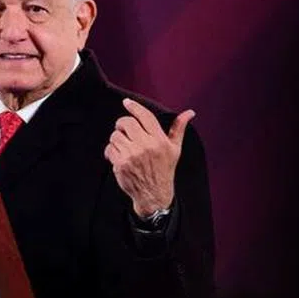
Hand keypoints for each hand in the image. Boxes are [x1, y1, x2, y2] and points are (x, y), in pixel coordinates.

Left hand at [105, 99, 193, 217]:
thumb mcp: (175, 149)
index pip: (145, 116)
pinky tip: (118, 156)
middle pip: (126, 123)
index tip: (127, 102)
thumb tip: (189, 113)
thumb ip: (178, 129)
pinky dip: (111, 151)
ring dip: (116, 139)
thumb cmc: (164, 170)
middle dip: (122, 124)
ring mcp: (132, 155)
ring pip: (115, 135)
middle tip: (123, 129)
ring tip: (123, 146)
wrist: (154, 194)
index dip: (134, 107)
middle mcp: (146, 146)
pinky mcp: (121, 164)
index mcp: (159, 140)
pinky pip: (109, 149)